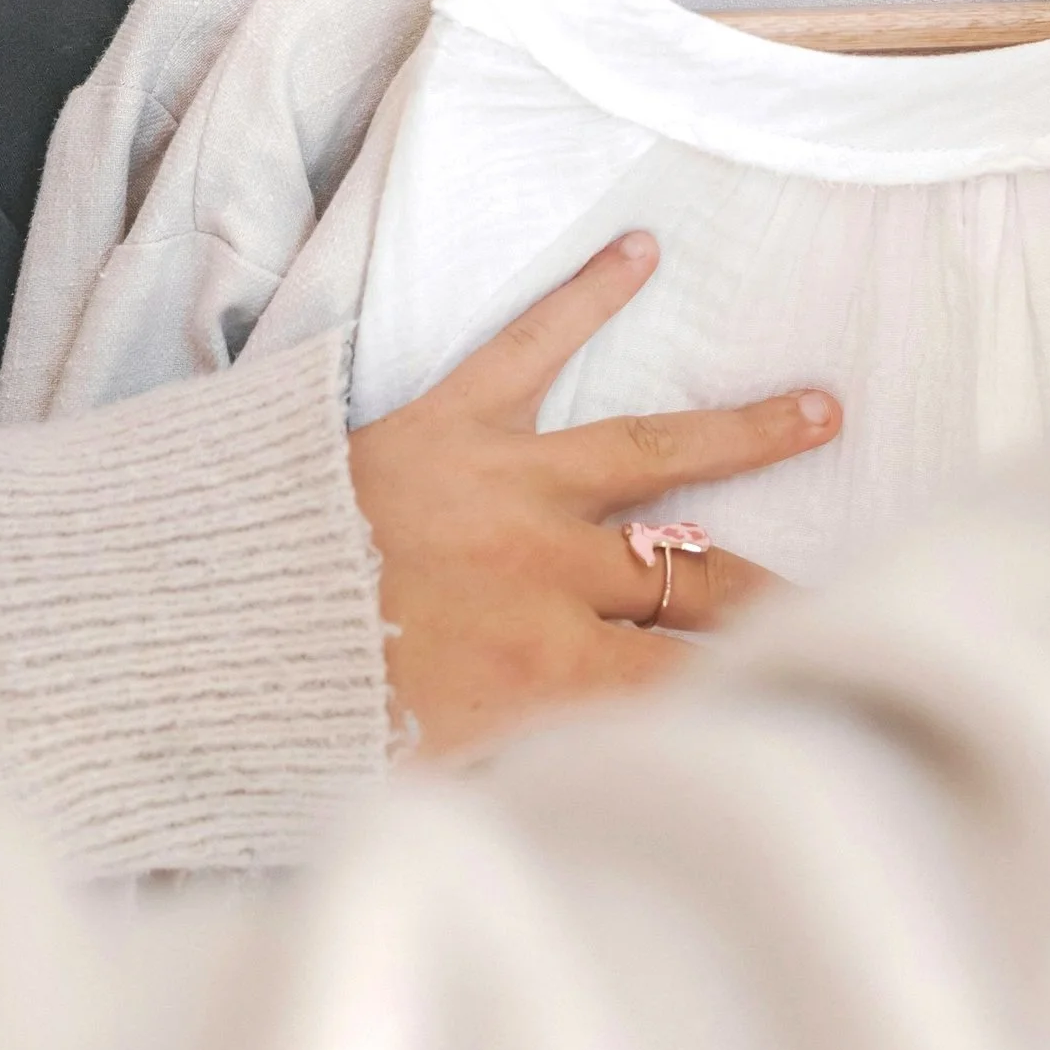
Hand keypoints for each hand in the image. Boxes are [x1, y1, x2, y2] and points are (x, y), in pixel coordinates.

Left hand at [346, 229, 839, 759]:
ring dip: (743, 431)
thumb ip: (540, 779)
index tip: (828, 680)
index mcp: (551, 676)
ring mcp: (508, 487)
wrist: (200, 624)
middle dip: (778, 589)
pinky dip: (582, 293)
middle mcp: (550, 576)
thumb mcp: (436, 784)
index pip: (694, 682)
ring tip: (820, 407)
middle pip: (698, 580)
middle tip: (850, 581)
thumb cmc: (309, 717)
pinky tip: (639, 248)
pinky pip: (530, 345)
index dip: (765, 682)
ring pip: (653, 453)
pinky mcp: (450, 419)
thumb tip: (623, 800)